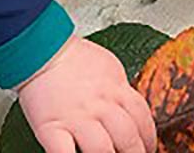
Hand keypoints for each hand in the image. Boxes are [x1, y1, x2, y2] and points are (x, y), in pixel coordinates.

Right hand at [18, 36, 156, 152]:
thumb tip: (133, 109)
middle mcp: (99, 104)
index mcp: (116, 88)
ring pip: (102, 150)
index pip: (142, 118)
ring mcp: (76, 117)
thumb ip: (122, 90)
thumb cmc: (75, 59)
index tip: (148, 148)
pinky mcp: (52, 128)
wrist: (44, 49)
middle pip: (127, 137)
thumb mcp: (109, 67)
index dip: (149, 138)